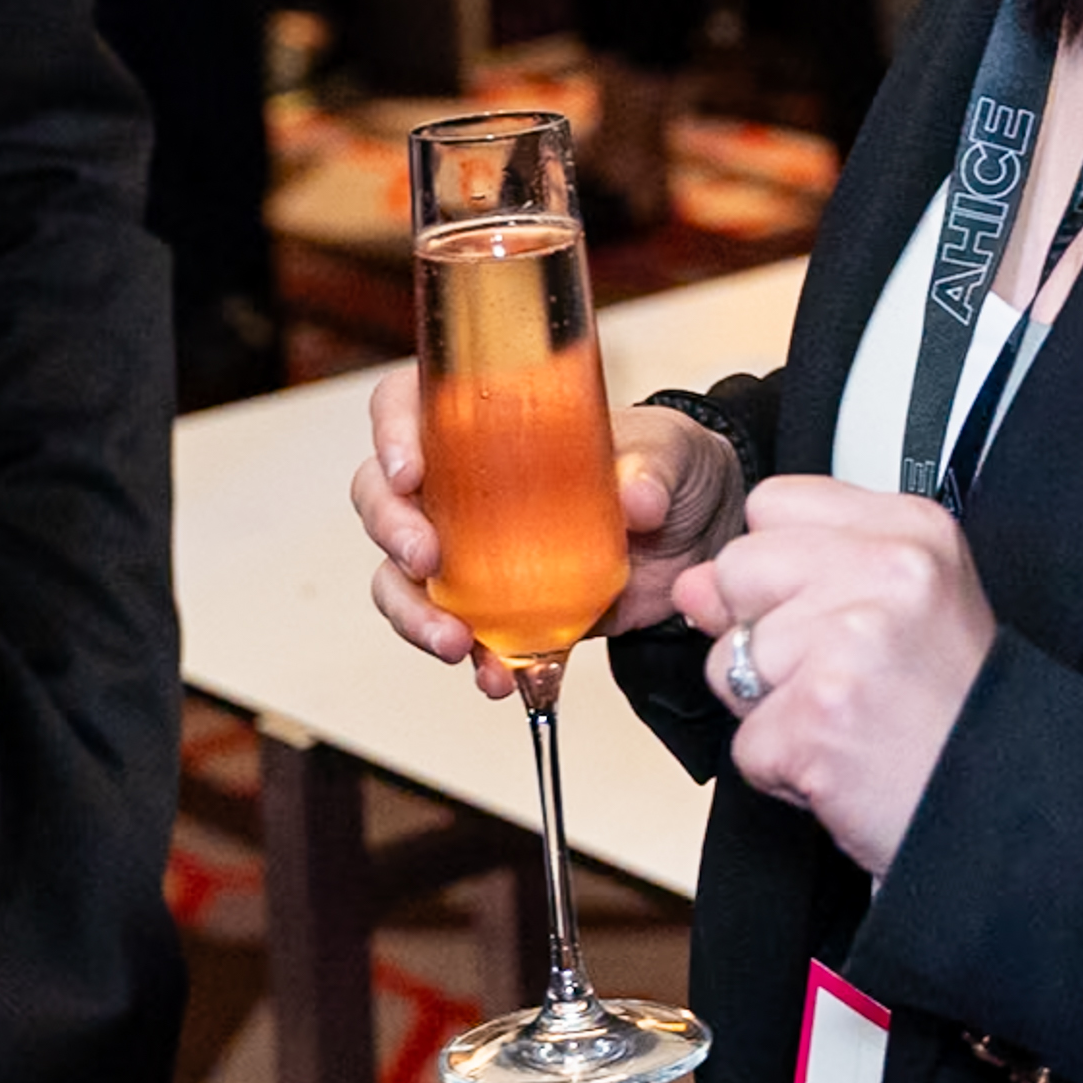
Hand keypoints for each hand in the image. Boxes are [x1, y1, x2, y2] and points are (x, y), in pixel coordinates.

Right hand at [350, 370, 747, 699]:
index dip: (391, 431)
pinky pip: (459, 634)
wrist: (700, 539)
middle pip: (383, 494)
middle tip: (424, 558)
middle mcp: (464, 484)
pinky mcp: (499, 610)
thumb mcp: (671, 450)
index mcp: (491, 422)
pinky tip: (496, 678)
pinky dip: (471, 662)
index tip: (408, 470)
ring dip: (411, 611)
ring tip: (454, 642)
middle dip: (391, 528)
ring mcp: (473, 551)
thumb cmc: (671, 468)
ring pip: (400, 576)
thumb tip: (635, 500)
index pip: (409, 404)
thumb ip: (651, 468)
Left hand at [676, 475, 997, 875]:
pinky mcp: (820, 717)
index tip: (831, 609)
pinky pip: (744, 740)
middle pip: (734, 571)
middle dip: (763, 636)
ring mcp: (851, 642)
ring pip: (728, 659)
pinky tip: (843, 765)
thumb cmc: (952, 714)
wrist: (1009, 810)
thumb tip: (694, 584)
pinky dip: (783, 770)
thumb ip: (795, 571)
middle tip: (841, 679)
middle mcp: (886, 570)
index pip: (771, 504)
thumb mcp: (899, 608)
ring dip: (772, 709)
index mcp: (911, 529)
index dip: (780, 569)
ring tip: (848, 723)